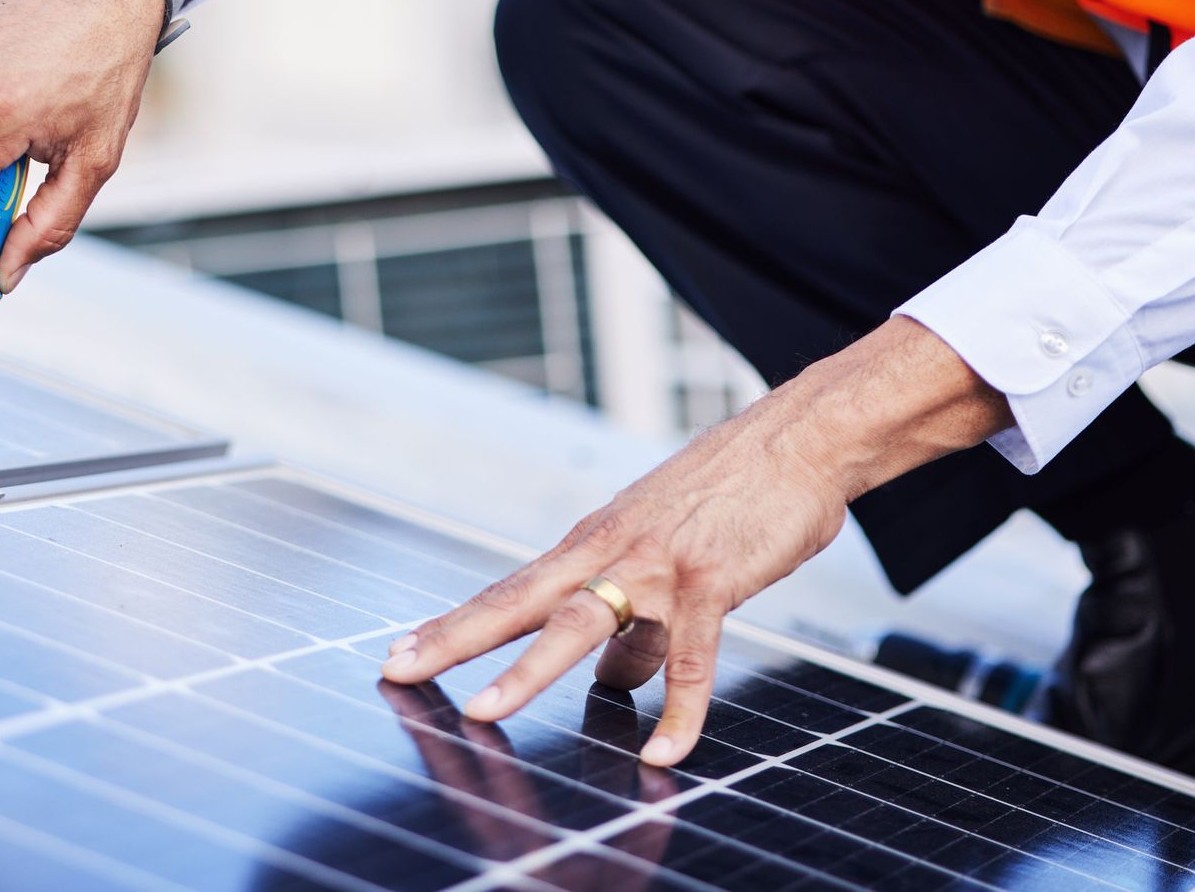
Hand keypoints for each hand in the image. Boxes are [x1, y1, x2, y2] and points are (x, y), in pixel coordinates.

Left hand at [381, 318, 1010, 766]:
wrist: (797, 441)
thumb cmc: (730, 499)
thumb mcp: (664, 554)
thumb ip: (633, 629)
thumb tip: (608, 686)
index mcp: (591, 546)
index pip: (508, 591)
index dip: (454, 625)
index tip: (399, 654)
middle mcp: (609, 551)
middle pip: (517, 601)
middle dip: (454, 638)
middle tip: (397, 670)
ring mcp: (656, 564)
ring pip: (579, 622)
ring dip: (528, 670)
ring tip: (485, 711)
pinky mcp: (710, 580)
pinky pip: (689, 656)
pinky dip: (678, 709)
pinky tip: (663, 753)